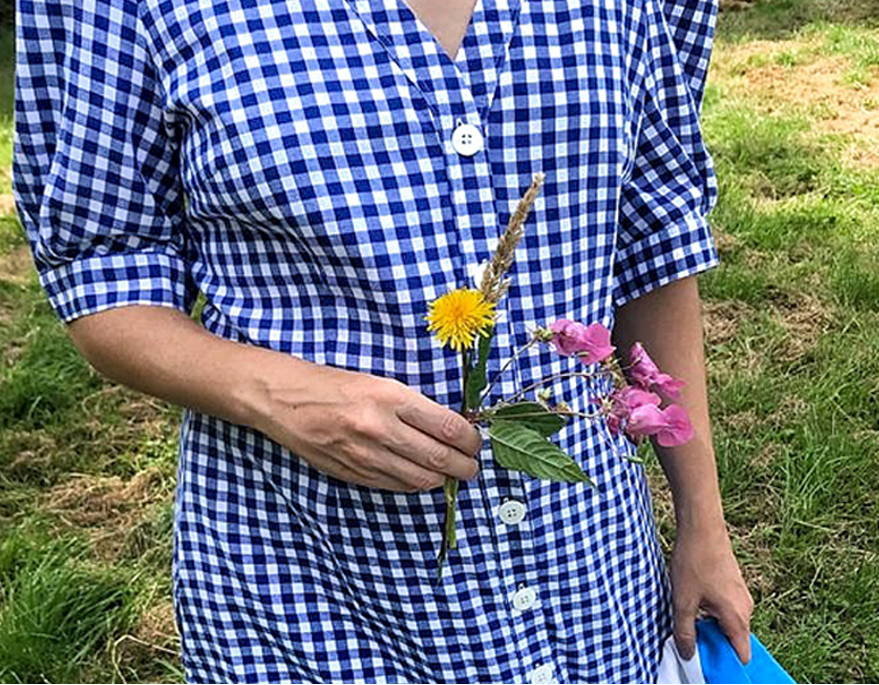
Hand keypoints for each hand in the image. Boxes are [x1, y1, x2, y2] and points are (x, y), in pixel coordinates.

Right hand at [252, 360, 481, 491]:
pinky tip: (420, 476)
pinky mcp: (353, 474)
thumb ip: (412, 407)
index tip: (475, 442)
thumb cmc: (333, 385)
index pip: (447, 427)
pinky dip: (414, 484)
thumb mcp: (379, 382)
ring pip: (420, 479)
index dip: (469, 440)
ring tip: (450, 473)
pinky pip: (395, 487)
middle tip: (471, 466)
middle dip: (464, 467)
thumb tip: (450, 428)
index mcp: (390, 397)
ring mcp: (365, 455)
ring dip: (442, 480)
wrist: (284, 400)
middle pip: (439, 459)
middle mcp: (380, 428)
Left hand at [670, 522, 753, 663]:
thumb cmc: (694, 561)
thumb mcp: (682, 601)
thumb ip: (685, 632)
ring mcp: (741, 596)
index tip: (707, 666)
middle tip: (691, 643)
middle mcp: (746, 609)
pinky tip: (693, 604)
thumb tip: (688, 655)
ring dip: (711, 627)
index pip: (742, 655)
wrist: (702, 527)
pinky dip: (712, 613)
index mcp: (737, 617)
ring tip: (688, 621)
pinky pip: (726, 609)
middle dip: (714, 645)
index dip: (726, 664)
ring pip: (728, 623)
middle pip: (733, 640)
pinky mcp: (734, 585)